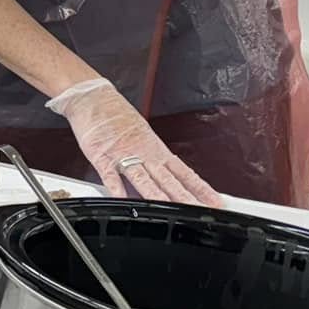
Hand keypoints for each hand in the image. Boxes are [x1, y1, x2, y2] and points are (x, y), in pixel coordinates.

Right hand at [46, 78, 222, 204]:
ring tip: (170, 209)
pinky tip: (123, 200)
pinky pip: (110, 175)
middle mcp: (143, 153)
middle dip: (185, 196)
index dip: (200, 188)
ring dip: (157, 195)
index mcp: (155, 148)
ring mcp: (122, 155)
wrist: (93, 98)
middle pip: (168, 179)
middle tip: (200, 210)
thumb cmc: (116, 114)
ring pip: (143, 179)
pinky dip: (117, 188)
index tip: (215, 201)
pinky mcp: (100, 156)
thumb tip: (165, 176)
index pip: (183, 172)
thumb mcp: (142, 133)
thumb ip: (152, 157)